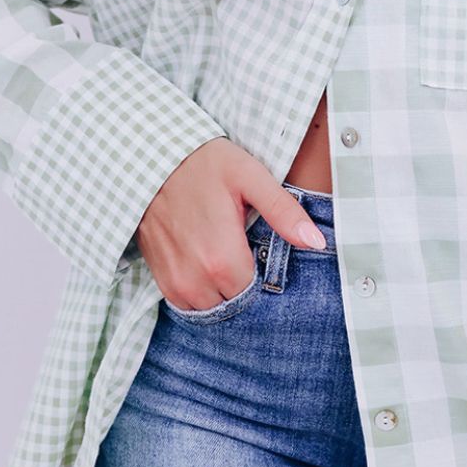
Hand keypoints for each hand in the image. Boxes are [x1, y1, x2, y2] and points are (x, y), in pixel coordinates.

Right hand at [135, 138, 327, 309]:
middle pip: (235, 301)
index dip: (263, 271)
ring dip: (220, 288)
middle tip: (240, 247)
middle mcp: (196, 279)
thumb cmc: (204, 165)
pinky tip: (203, 259)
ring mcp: (174, 282)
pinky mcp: (160, 278)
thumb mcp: (251, 178)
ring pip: (211, 306)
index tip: (258, 248)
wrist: (149, 160)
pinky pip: (187, 302)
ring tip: (221, 252)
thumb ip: (284, 212)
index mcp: (222, 260)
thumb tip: (318, 242)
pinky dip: (199, 288)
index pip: (256, 292)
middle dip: (243, 281)